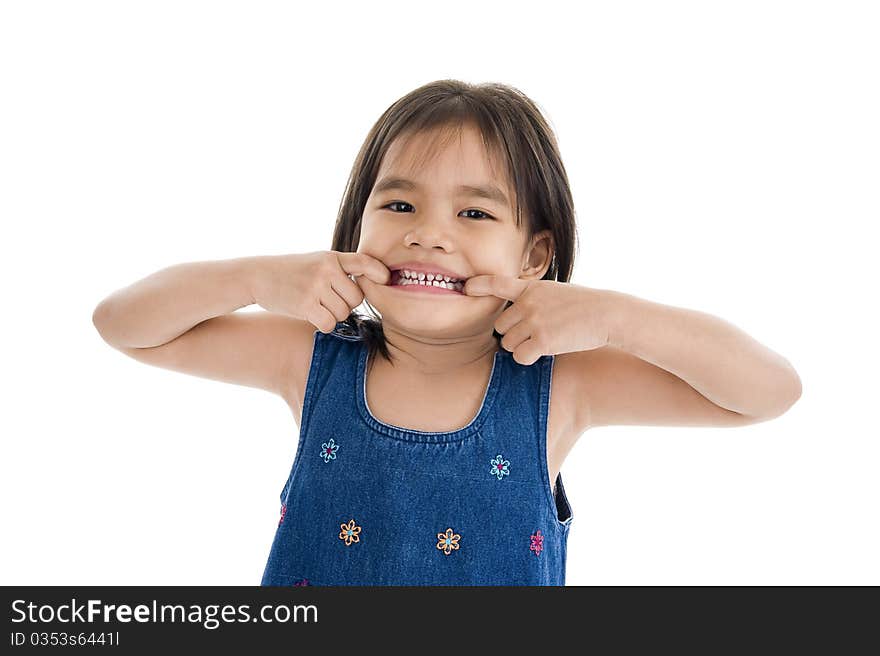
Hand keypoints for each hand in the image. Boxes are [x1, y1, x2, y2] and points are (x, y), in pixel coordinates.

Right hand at [252, 251, 389, 332]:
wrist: (258, 275)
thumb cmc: (294, 271)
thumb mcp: (318, 260)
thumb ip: (342, 268)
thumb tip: (377, 282)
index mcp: (332, 257)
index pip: (365, 262)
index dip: (379, 273)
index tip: (386, 280)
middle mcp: (326, 270)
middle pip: (357, 298)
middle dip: (347, 304)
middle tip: (330, 300)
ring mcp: (316, 286)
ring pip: (343, 313)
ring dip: (333, 315)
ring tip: (317, 304)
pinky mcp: (306, 305)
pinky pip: (330, 323)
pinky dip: (324, 324)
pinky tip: (313, 315)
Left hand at [463, 276, 613, 364]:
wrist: (607, 314)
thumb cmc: (583, 305)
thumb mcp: (555, 292)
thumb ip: (533, 298)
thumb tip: (514, 313)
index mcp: (531, 288)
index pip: (498, 283)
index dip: (479, 286)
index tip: (465, 288)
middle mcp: (528, 303)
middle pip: (500, 326)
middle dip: (512, 333)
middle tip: (534, 334)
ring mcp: (534, 321)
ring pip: (507, 343)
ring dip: (521, 346)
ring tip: (544, 340)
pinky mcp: (542, 341)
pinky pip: (519, 356)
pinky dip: (528, 358)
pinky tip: (544, 352)